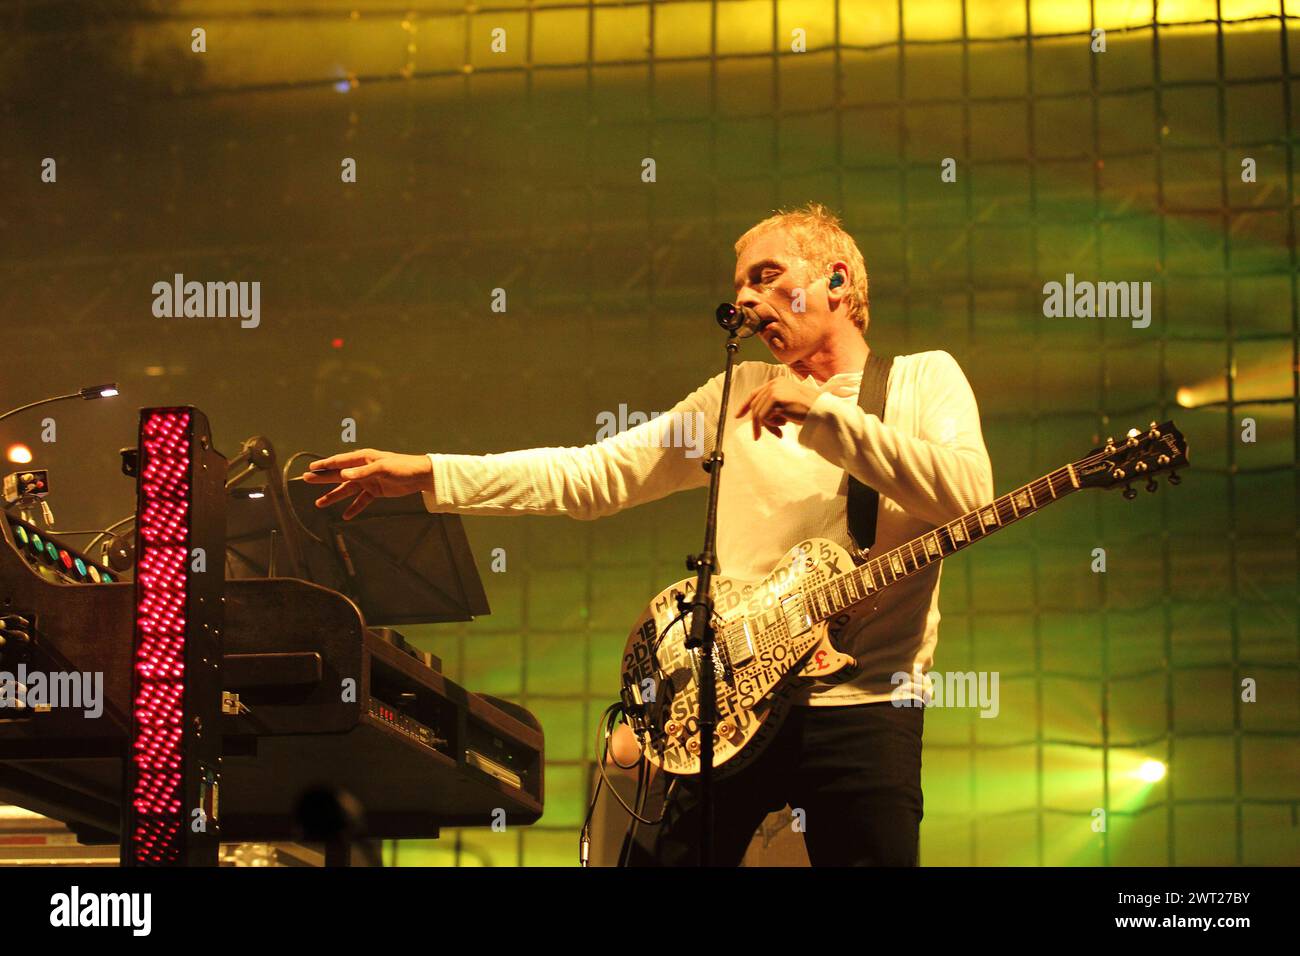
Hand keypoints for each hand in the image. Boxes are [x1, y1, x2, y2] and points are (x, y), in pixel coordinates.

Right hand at [301, 448, 432, 519]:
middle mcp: (363, 468)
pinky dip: (354, 507)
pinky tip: (346, 516)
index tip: (311, 468)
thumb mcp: (382, 468)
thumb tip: (343, 474)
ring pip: (347, 489)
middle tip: (306, 480)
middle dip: (323, 479)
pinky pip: (361, 500)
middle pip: (339, 475)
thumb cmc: (403, 467)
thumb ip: (362, 472)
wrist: (420, 476)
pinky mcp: (376, 491)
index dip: (325, 465)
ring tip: (319, 503)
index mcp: (363, 458)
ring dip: (334, 496)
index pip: (339, 461)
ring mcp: (368, 480)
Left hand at [735, 379, 820, 440]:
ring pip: (758, 413)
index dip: (744, 405)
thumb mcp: (787, 405)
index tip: (738, 416)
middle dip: (757, 424)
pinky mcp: (775, 398)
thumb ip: (773, 407)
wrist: (820, 411)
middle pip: (755, 405)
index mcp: (777, 382)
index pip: (755, 393)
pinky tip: (782, 428)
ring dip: (767, 427)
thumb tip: (758, 418)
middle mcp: (774, 383)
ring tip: (779, 433)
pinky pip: (763, 417)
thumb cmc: (807, 410)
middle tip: (758, 437)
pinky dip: (770, 426)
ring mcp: (774, 389)